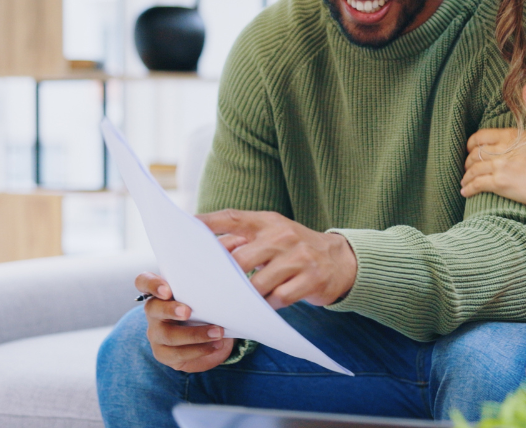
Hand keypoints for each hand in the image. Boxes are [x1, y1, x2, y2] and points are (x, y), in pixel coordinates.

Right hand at [136, 272, 233, 371]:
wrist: (212, 336)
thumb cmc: (208, 306)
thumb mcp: (209, 293)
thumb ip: (212, 281)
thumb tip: (232, 272)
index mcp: (161, 291)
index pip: (144, 281)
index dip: (152, 285)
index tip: (167, 290)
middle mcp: (154, 311)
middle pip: (153, 308)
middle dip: (170, 310)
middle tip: (188, 312)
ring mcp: (156, 333)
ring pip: (168, 335)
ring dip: (195, 334)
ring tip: (218, 332)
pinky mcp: (163, 353)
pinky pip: (177, 354)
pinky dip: (199, 350)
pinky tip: (215, 345)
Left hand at [197, 209, 357, 308]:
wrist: (341, 260)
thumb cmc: (296, 249)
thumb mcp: (274, 234)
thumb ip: (245, 239)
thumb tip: (206, 250)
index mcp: (269, 222)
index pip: (232, 218)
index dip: (206, 223)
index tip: (184, 229)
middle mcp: (283, 236)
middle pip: (240, 259)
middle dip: (222, 277)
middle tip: (207, 291)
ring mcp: (299, 258)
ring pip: (258, 284)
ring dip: (244, 297)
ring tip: (233, 304)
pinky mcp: (311, 280)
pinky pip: (278, 299)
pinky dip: (266, 306)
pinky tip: (262, 309)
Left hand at [461, 84, 525, 208]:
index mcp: (512, 136)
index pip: (481, 136)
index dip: (472, 143)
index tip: (470, 148)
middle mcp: (503, 150)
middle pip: (475, 153)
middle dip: (468, 160)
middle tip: (468, 166)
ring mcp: (500, 167)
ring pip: (474, 169)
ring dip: (467, 176)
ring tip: (465, 181)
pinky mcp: (501, 184)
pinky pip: (477, 184)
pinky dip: (469, 188)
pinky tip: (466, 192)